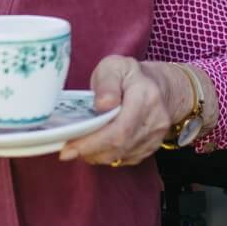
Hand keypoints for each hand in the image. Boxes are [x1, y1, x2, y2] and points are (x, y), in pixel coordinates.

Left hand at [57, 57, 187, 166]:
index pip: (120, 129)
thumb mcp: (115, 66)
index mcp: (145, 96)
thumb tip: (102, 105)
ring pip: (120, 156)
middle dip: (89, 151)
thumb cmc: (130, 75)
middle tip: (66, 150)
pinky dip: (106, 156)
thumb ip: (107, 83)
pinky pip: (125, 159)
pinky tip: (95, 146)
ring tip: (78, 145)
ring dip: (95, 155)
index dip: (93, 142)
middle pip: (119, 146)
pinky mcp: (150, 148)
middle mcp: (155, 120)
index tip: (68, 147)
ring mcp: (155, 137)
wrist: (160, 86)